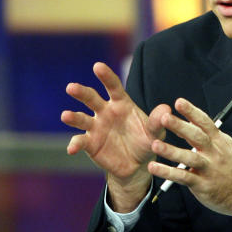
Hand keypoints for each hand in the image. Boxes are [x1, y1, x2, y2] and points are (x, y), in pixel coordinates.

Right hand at [62, 62, 168, 211]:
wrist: (137, 165)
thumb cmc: (146, 141)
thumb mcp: (156, 132)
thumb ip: (158, 121)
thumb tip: (166, 110)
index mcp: (121, 103)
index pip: (113, 86)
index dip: (106, 76)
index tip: (97, 66)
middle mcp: (105, 112)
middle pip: (91, 99)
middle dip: (81, 92)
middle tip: (71, 87)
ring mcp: (95, 127)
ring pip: (81, 118)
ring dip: (73, 117)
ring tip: (65, 116)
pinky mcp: (90, 143)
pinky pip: (80, 141)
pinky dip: (74, 144)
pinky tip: (71, 149)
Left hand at [150, 98, 231, 231]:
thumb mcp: (225, 146)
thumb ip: (209, 134)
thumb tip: (190, 121)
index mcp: (218, 141)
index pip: (205, 122)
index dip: (192, 111)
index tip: (179, 102)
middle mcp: (214, 153)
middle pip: (197, 136)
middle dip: (180, 126)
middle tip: (164, 118)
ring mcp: (209, 169)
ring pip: (189, 157)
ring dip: (171, 151)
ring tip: (155, 145)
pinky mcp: (203, 184)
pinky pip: (183, 177)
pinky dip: (168, 172)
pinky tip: (154, 168)